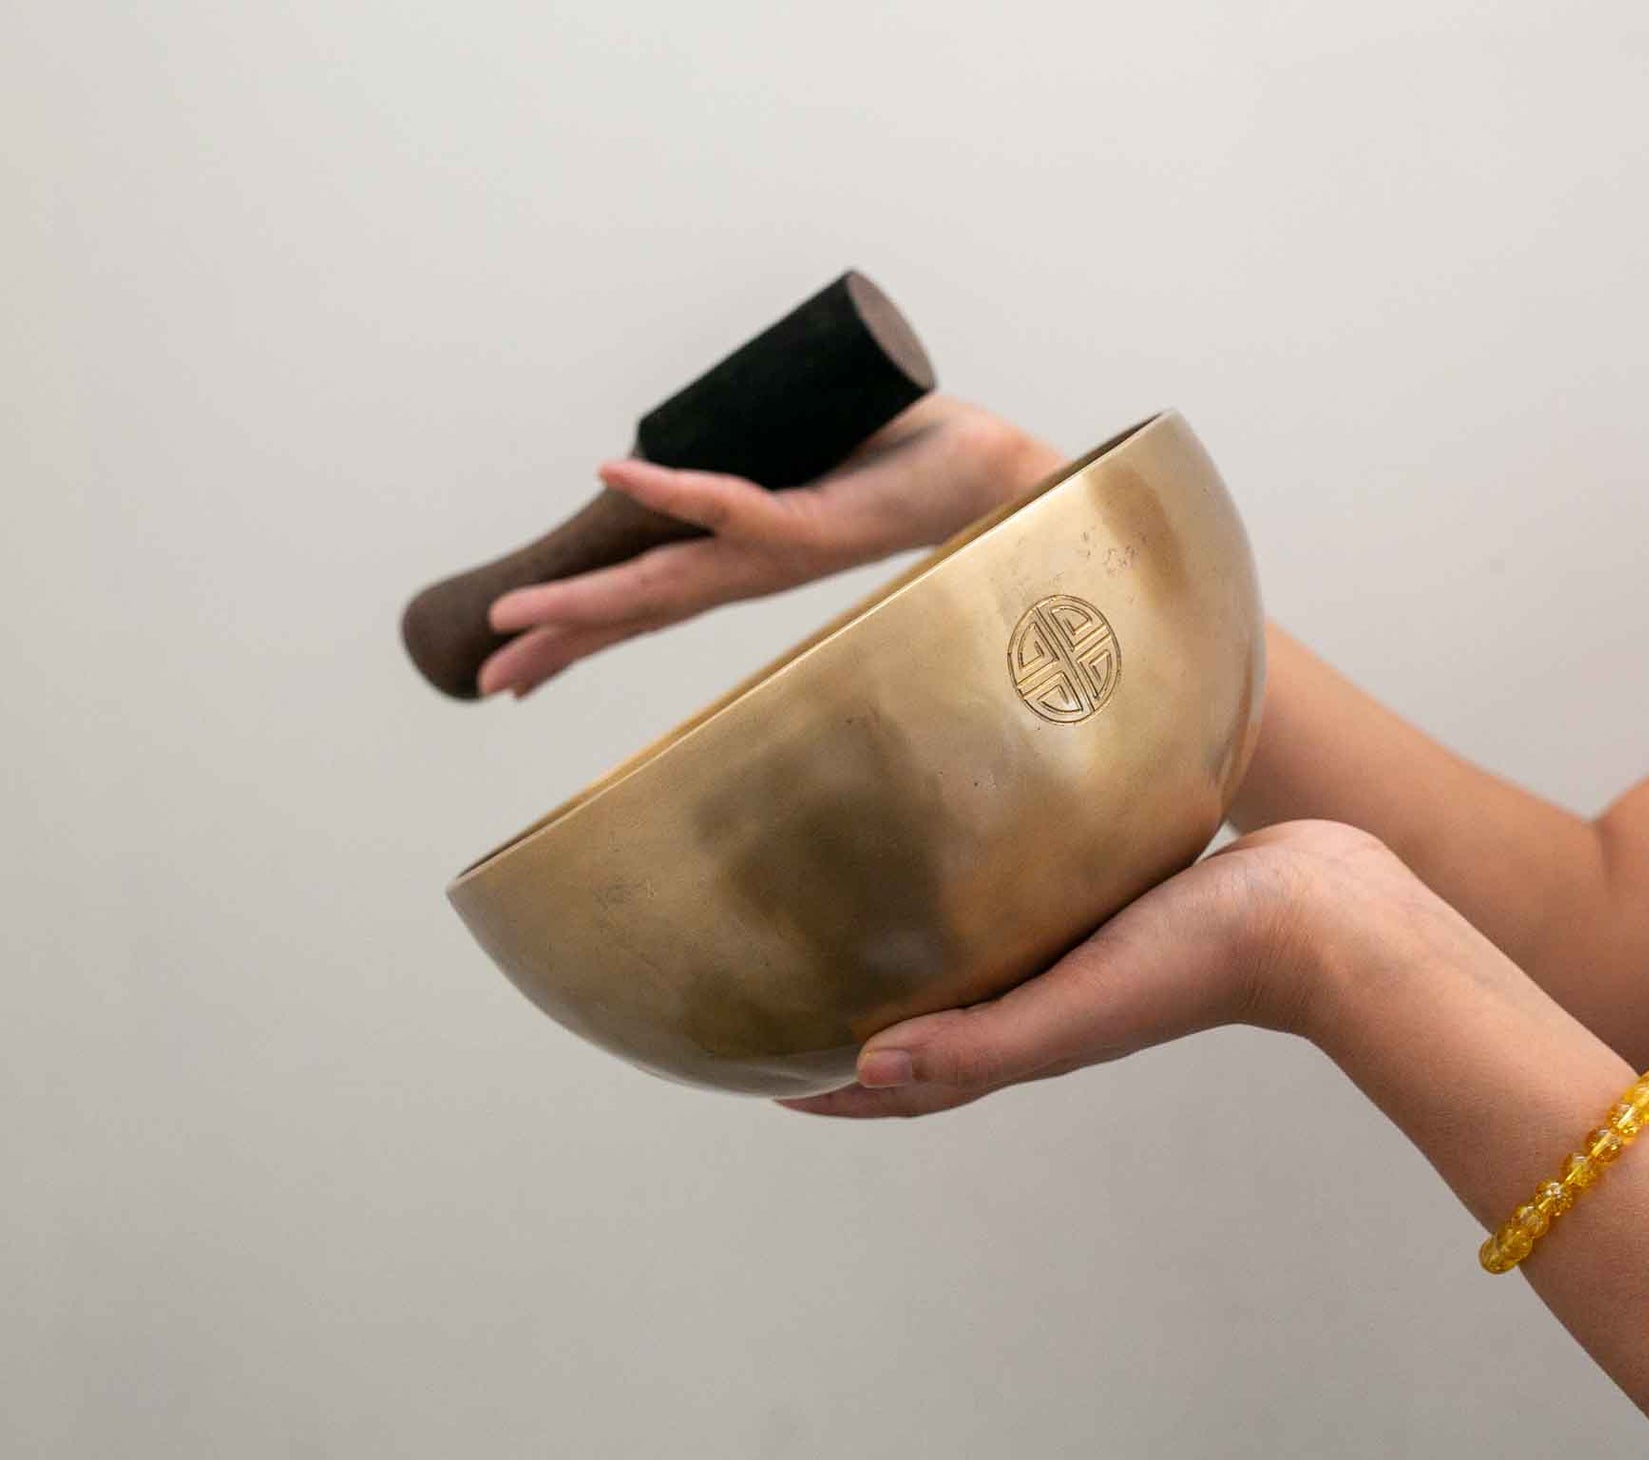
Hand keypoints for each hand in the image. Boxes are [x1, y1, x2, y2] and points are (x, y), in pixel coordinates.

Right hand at [477, 397, 1063, 696]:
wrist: (991, 469)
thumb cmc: (907, 460)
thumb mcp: (808, 460)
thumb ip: (758, 452)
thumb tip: (699, 432)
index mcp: (747, 556)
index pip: (648, 596)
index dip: (580, 625)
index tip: (514, 658)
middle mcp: (754, 566)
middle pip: (638, 609)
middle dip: (560, 642)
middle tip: (485, 675)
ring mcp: (779, 549)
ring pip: (666, 578)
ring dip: (587, 595)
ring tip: (511, 615)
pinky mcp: (814, 521)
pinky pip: (731, 504)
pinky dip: (670, 490)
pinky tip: (611, 474)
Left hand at [779, 821, 1448, 1117]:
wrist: (1324, 909)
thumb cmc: (1202, 960)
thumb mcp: (1076, 1008)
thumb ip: (979, 1045)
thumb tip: (861, 1075)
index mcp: (1028, 1037)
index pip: (909, 1083)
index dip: (832, 1090)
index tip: (753, 1071)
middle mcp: (1045, 998)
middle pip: (930, 1027)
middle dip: (856, 1023)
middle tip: (785, 992)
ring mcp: (1081, 949)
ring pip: (976, 965)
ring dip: (914, 962)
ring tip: (856, 921)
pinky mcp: (1113, 895)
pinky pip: (1026, 905)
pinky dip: (978, 902)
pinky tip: (967, 850)